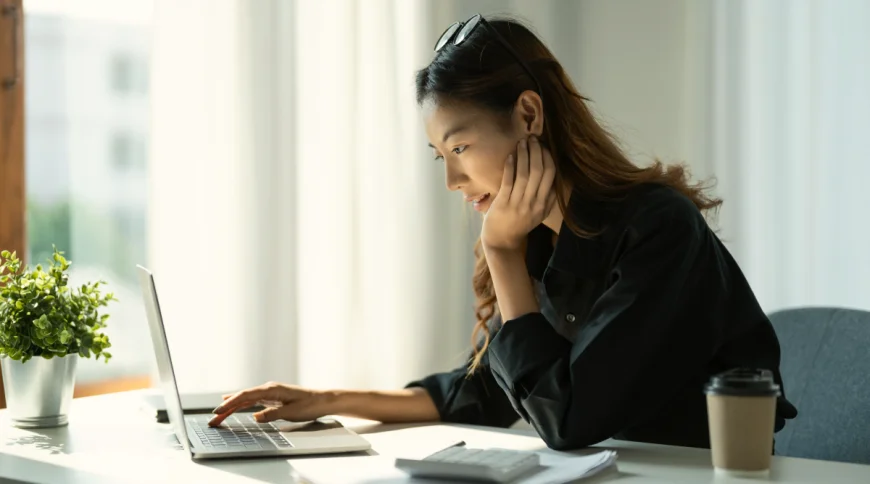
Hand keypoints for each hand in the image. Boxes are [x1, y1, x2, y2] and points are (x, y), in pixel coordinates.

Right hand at [207, 382, 333, 426]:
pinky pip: (251, 401)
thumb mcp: (291, 412)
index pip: (246, 395)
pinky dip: (240, 404)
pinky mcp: (271, 398)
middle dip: (226, 408)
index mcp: (272, 389)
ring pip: (245, 399)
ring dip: (231, 408)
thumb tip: (255, 416)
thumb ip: (272, 414)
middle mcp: (268, 389)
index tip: (218, 410)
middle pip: (242, 397)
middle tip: (212, 419)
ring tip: (217, 416)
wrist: (323, 400)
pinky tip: (231, 405)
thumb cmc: (310, 405)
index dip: (230, 403)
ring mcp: (269, 393)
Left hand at [481, 136, 556, 249]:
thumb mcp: (540, 215)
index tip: (543, 147)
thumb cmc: (520, 224)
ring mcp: (518, 204)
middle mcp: (533, 203)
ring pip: (524, 174)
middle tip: (532, 139)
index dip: (548, 158)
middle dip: (536, 152)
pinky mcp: (503, 203)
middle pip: (538, 171)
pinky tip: (510, 156)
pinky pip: (508, 181)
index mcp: (544, 204)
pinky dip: (510, 167)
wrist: (502, 241)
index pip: (550, 175)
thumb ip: (549, 200)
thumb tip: (556, 181)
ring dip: (523, 155)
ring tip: (522, 142)